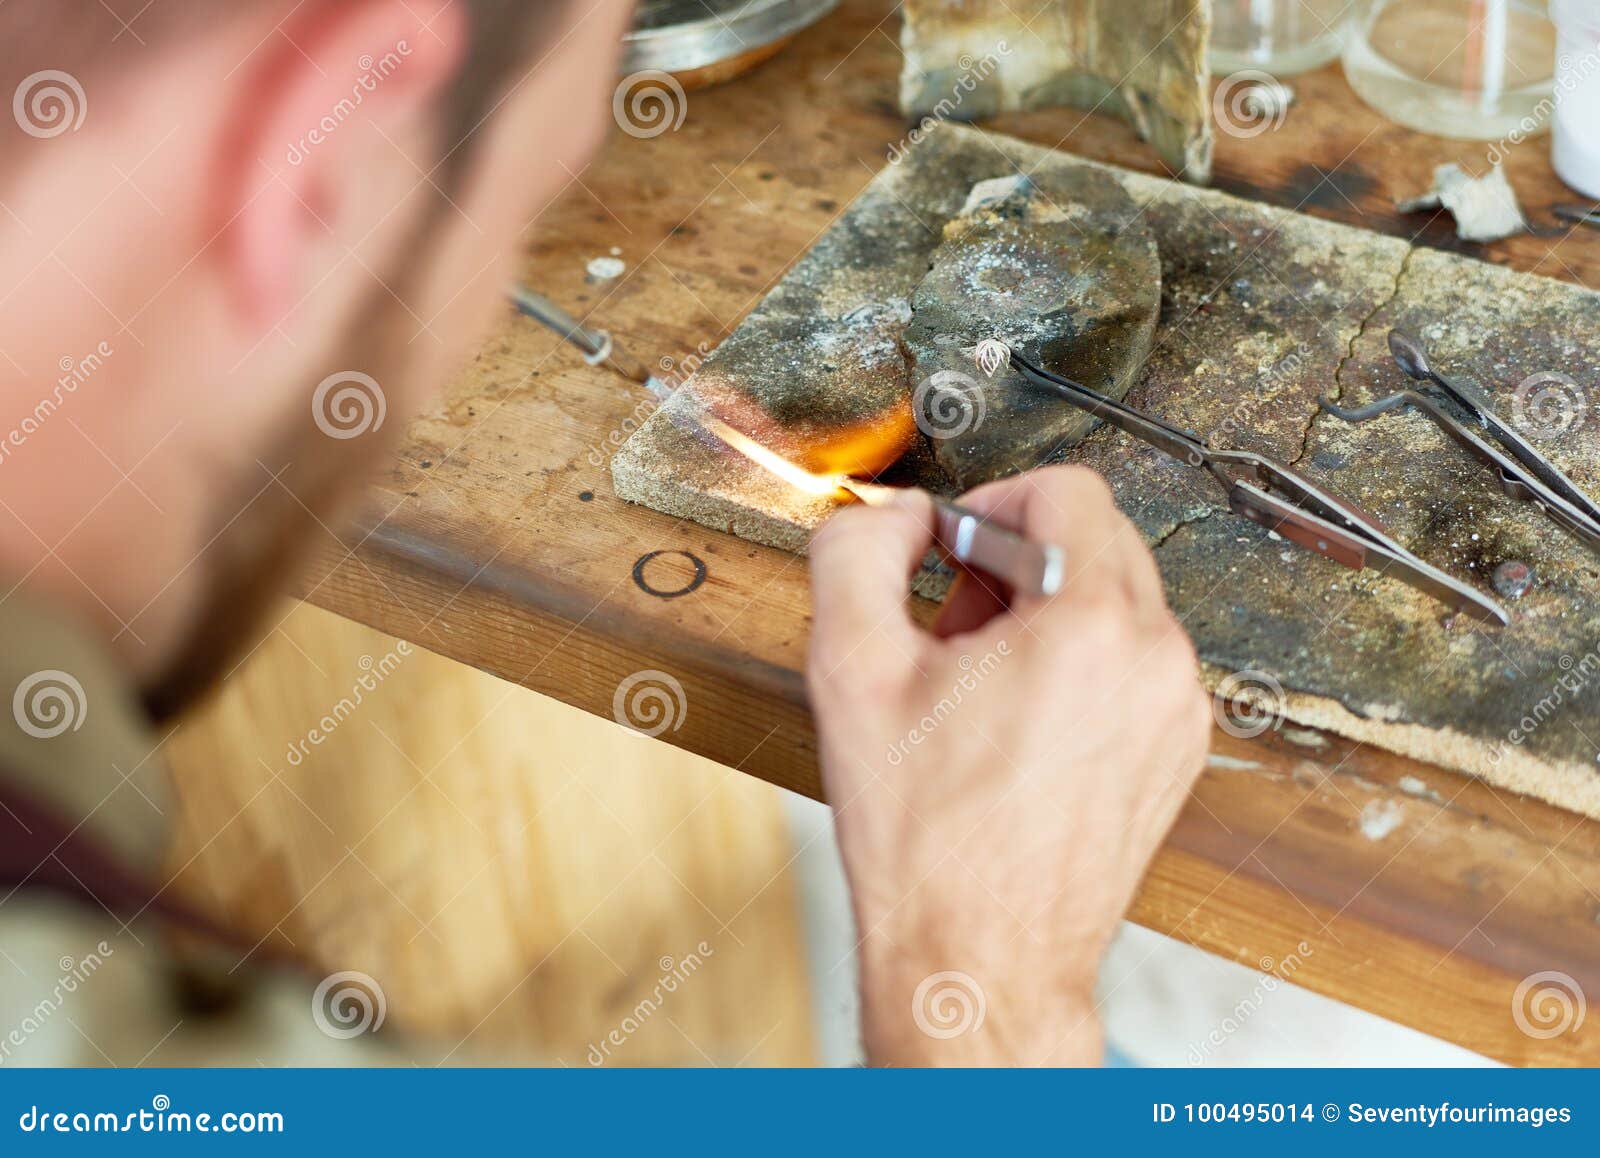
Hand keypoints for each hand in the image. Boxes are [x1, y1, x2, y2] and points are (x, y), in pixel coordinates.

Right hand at [806, 465, 1209, 1065]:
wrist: (981, 956)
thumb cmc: (928, 842)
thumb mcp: (850, 671)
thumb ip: (859, 553)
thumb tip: (895, 516)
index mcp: (1089, 625)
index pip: (1066, 488)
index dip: (992, 501)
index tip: (955, 546)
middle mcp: (1155, 660)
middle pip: (1096, 538)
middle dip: (1016, 559)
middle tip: (953, 619)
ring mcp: (1176, 710)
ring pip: (1117, 600)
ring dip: (1046, 613)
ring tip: (978, 683)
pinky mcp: (1176, 749)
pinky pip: (1132, 661)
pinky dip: (1078, 664)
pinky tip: (1015, 721)